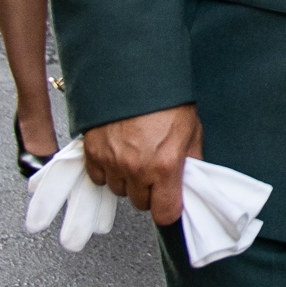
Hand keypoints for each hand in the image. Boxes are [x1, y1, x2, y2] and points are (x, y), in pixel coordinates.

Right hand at [82, 104, 200, 225]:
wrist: (136, 73)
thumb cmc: (166, 98)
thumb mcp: (192, 130)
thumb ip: (191, 160)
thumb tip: (190, 179)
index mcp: (165, 167)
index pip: (165, 214)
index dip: (169, 210)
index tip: (169, 203)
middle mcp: (137, 169)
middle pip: (140, 203)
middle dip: (148, 191)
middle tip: (153, 170)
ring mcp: (112, 161)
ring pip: (118, 190)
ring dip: (127, 180)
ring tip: (135, 157)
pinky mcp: (93, 152)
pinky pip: (98, 176)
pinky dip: (106, 170)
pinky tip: (117, 153)